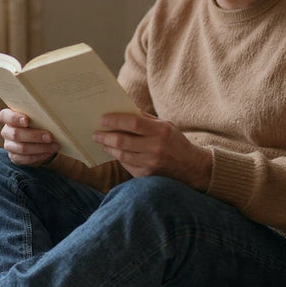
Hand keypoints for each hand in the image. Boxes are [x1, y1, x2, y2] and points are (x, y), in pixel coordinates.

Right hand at [0, 108, 59, 166]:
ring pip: (22, 148)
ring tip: (54, 146)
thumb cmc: (37, 123)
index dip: (15, 118)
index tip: (27, 121)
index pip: (5, 116)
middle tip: (50, 137)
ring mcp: (9, 145)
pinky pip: (25, 159)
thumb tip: (53, 115)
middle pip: (16, 134)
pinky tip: (49, 152)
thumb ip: (39, 115)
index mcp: (8, 117)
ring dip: (40, 148)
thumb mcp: (36, 116)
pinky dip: (39, 156)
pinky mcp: (14, 157)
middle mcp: (7, 131)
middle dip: (35, 136)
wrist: (36, 139)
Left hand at [93, 111, 211, 189]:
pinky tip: (113, 151)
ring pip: (121, 155)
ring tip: (101, 141)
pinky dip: (118, 157)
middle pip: (123, 141)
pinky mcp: (147, 176)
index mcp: (161, 131)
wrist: (190, 166)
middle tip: (95, 133)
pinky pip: (126, 165)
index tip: (102, 119)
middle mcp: (156, 148)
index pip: (133, 123)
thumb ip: (144, 118)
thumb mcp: (164, 125)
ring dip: (108, 147)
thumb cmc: (173, 141)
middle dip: (105, 136)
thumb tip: (121, 110)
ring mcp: (151, 164)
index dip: (115, 120)